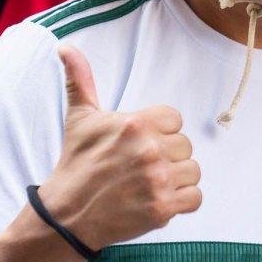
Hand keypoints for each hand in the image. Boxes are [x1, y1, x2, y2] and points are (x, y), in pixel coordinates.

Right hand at [38, 45, 201, 250]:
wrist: (67, 215)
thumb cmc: (76, 163)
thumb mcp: (79, 117)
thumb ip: (80, 79)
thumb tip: (65, 46)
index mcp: (136, 123)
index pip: (175, 119)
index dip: (160, 131)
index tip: (139, 143)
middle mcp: (150, 150)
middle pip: (185, 145)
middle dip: (167, 156)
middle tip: (140, 166)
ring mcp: (158, 181)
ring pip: (193, 171)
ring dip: (176, 178)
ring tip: (150, 183)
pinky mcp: (162, 209)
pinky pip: (195, 198)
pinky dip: (182, 201)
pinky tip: (160, 198)